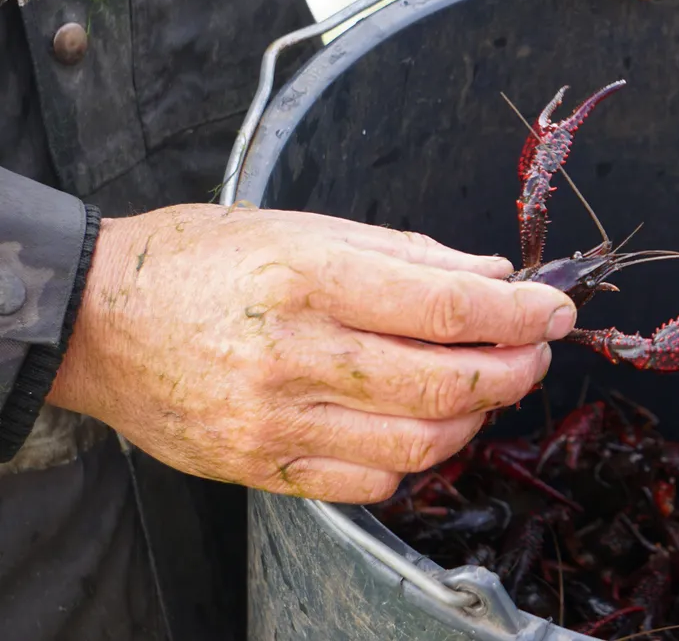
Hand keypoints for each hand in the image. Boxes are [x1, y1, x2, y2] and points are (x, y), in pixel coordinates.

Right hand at [47, 203, 575, 503]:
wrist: (94, 322)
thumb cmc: (200, 261)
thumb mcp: (301, 227)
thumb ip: (406, 253)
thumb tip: (494, 274)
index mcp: (308, 275)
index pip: (445, 305)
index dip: (518, 312)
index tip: (554, 311)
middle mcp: (294, 353)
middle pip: (445, 382)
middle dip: (514, 370)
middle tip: (535, 353)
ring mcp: (275, 421)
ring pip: (419, 442)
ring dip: (475, 416)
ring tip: (484, 386)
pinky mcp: (260, 467)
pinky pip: (370, 482)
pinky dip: (417, 457)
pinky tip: (422, 423)